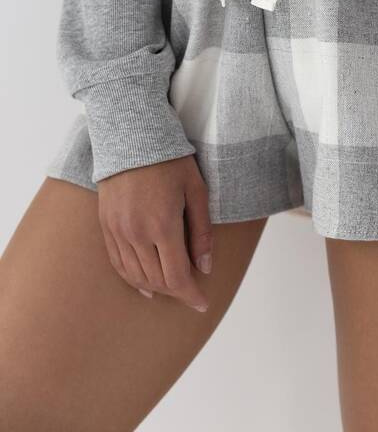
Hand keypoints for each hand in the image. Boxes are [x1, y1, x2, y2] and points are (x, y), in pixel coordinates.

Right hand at [97, 153, 212, 311]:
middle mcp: (136, 234)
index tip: (203, 304)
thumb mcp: (197, 191)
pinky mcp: (106, 226)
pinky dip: (132, 278)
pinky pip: (118, 263)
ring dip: (156, 288)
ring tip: (172, 288)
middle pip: (157, 281)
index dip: (191, 295)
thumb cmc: (171, 161)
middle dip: (176, 292)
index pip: (177, 277)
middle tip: (192, 292)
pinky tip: (144, 284)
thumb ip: (202, 232)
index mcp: (163, 226)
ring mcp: (118, 231)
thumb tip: (206, 267)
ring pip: (136, 276)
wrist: (132, 138)